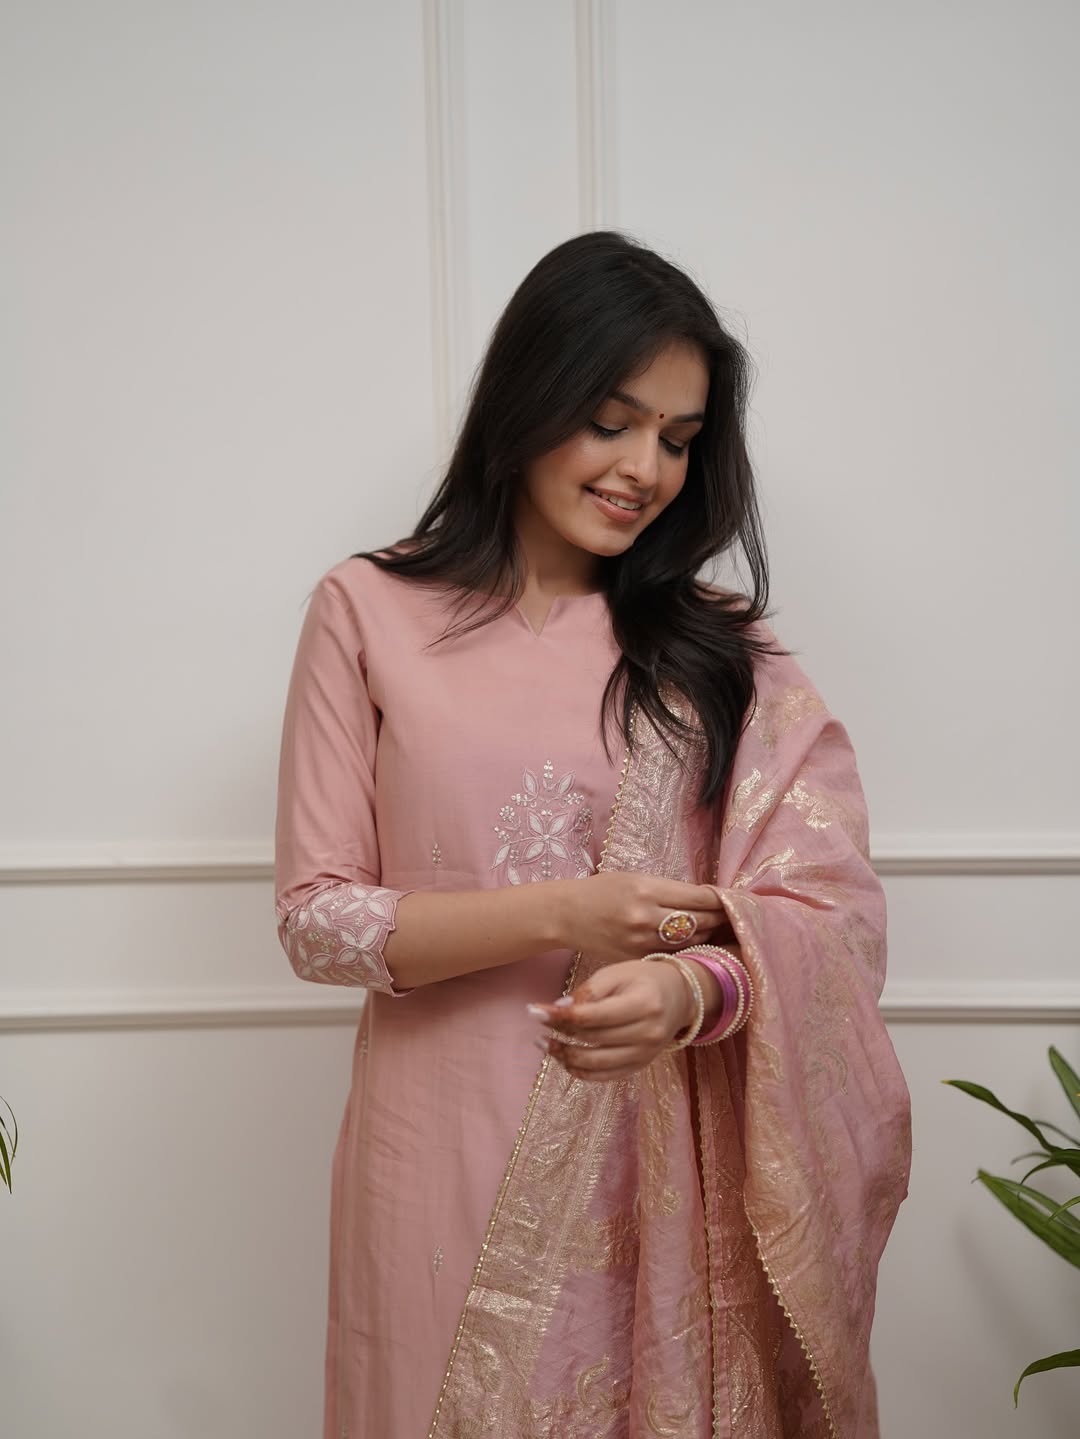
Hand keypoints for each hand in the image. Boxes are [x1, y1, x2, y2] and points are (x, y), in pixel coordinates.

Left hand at [529, 959, 695, 1082]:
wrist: (680, 995)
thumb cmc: (643, 979)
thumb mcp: (617, 973)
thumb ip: (589, 991)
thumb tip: (558, 1010)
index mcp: (643, 1004)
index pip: (592, 1016)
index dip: (559, 1016)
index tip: (533, 1010)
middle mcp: (647, 1033)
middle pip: (591, 1039)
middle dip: (558, 1031)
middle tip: (536, 1021)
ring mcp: (645, 1054)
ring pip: (594, 1063)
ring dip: (563, 1055)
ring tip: (544, 1043)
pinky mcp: (639, 1066)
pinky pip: (602, 1076)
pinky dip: (578, 1070)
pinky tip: (562, 1056)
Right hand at [551, 872, 730, 964]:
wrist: (567, 915)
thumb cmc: (602, 890)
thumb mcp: (635, 878)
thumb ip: (669, 890)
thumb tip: (707, 898)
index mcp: (646, 890)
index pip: (699, 898)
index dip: (721, 899)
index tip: (733, 899)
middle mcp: (646, 917)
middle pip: (700, 921)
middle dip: (719, 918)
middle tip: (731, 915)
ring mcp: (641, 942)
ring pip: (690, 941)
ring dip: (707, 935)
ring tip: (717, 929)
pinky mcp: (637, 959)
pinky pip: (672, 955)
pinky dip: (685, 949)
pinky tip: (693, 943)